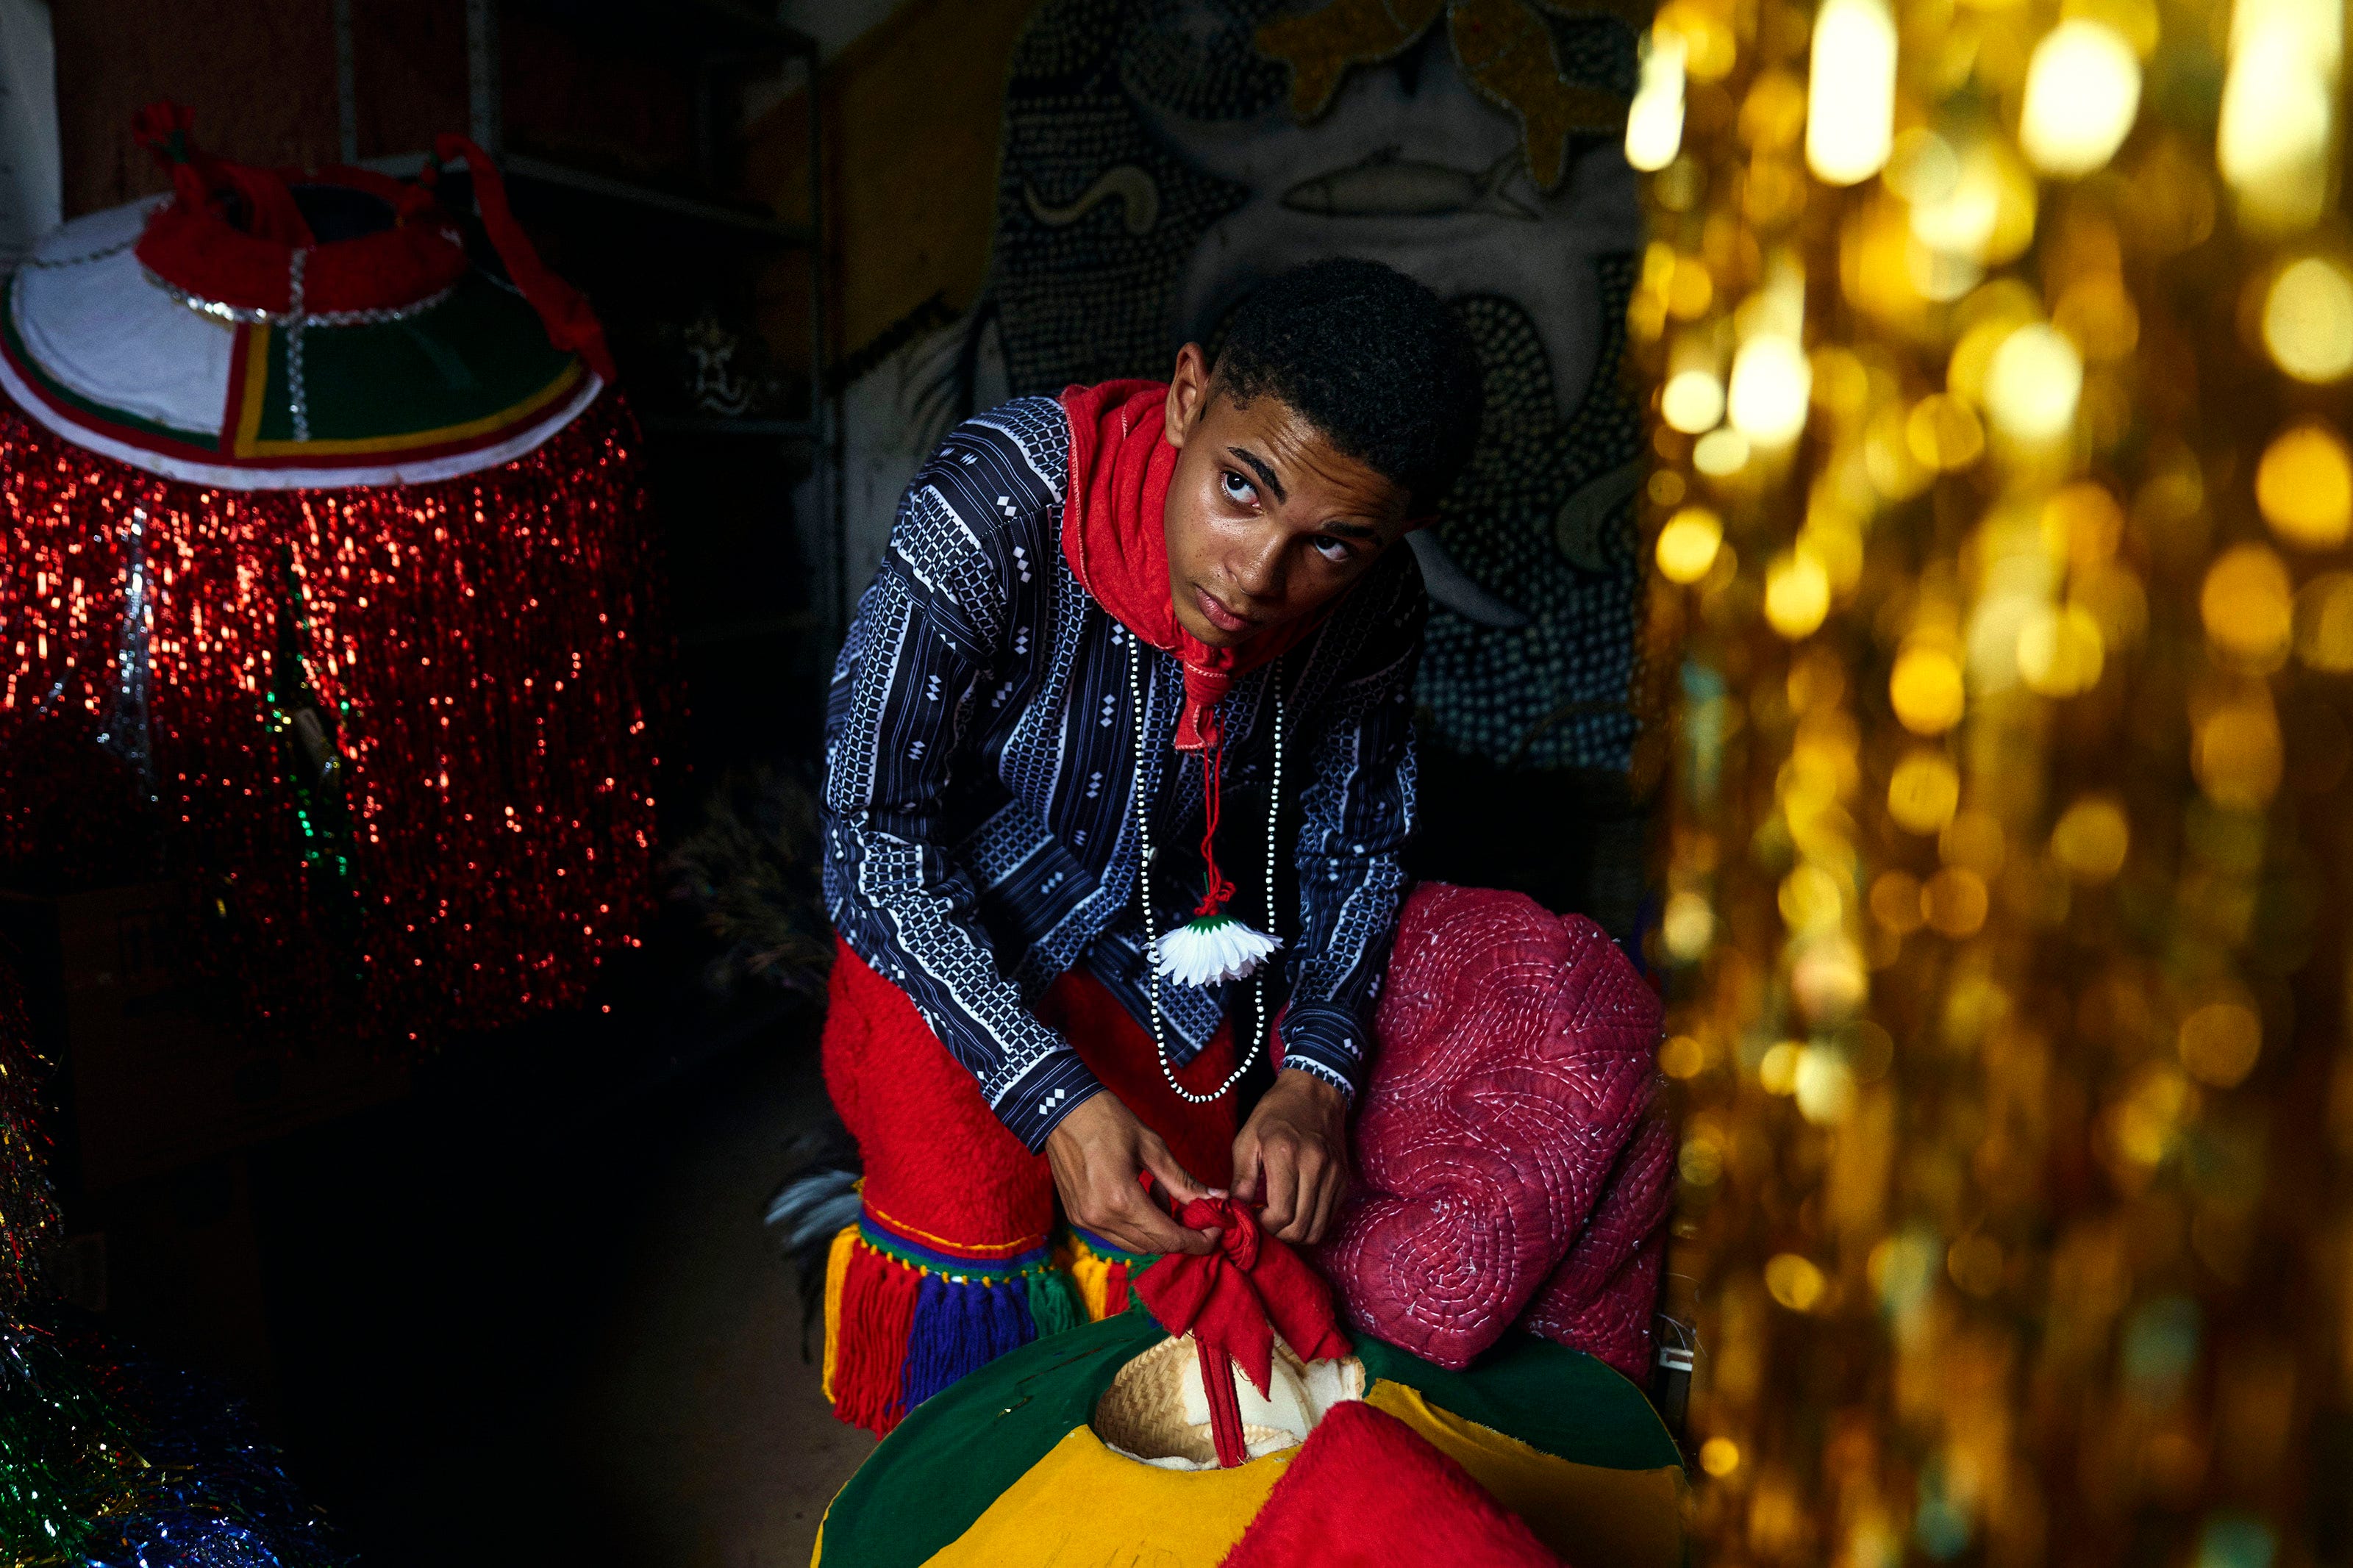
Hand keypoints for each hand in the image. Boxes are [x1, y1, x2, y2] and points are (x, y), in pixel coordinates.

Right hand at [1046, 1091, 1223, 1256]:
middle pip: (1154, 1246)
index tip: (1218, 1229)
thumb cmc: (1108, 1120)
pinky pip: (1116, 1235)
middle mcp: (1102, 1218)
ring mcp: (1086, 1221)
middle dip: (1181, 1234)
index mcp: (1122, 1200)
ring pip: (1135, 1244)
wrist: (1062, 1110)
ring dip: (1158, 1229)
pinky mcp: (1078, 1218)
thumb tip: (1217, 1199)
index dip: (1199, 1239)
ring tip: (1161, 1191)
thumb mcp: (1153, 1147)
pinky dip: (1137, 1225)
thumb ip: (1184, 1182)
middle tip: (1196, 1210)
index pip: (1169, 1238)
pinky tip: (1141, 1195)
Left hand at [1231, 1069, 1350, 1244]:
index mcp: (1286, 1154)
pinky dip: (1312, 1223)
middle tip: (1265, 1224)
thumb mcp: (1247, 1139)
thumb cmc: (1275, 1113)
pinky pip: (1330, 1217)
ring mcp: (1334, 1174)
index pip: (1281, 1213)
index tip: (1254, 1218)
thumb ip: (1241, 1178)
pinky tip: (1297, 1211)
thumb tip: (1235, 1210)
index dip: (1264, 1226)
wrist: (1315, 1092)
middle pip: (1301, 1227)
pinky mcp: (1344, 1179)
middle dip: (1279, 1235)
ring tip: (1280, 1221)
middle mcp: (1315, 1165)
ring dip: (1296, 1234)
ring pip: (1318, 1228)